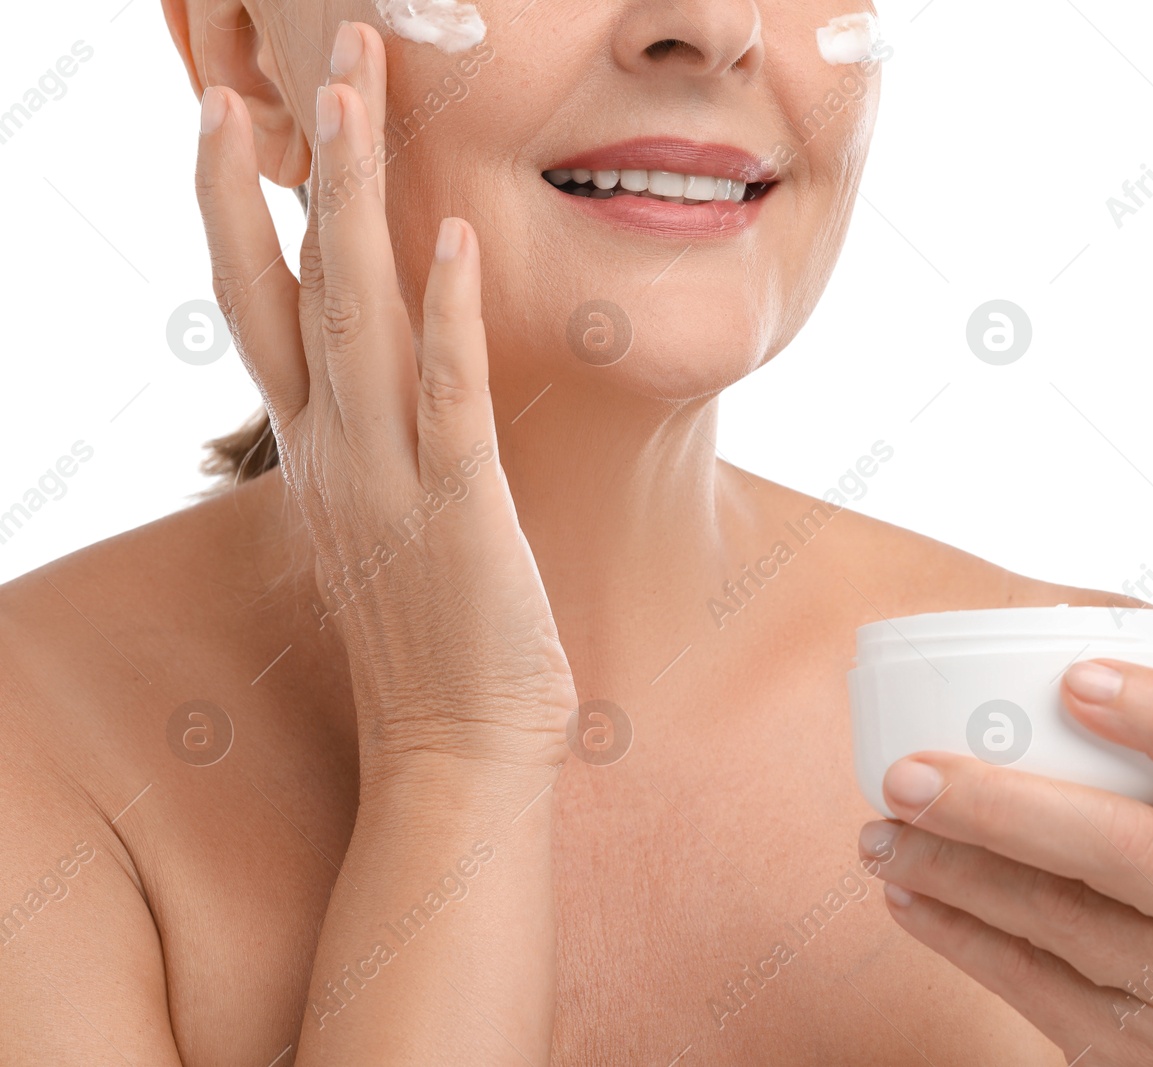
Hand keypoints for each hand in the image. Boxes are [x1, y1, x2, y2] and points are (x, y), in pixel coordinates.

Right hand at [195, 22, 573, 773]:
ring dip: (352, 202)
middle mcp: (335, 449)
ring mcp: (388, 476)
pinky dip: (444, 317)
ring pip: (356, 315)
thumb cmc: (429, 637)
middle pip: (294, 282)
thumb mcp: (380, 522)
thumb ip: (371, 447)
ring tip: (349, 95)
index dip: (239, 207)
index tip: (226, 119)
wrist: (453, 751)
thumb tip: (377, 394)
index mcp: (317, 448)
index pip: (261, 306)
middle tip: (304, 58)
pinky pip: (446, 398)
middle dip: (294, 164)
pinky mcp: (456, 511)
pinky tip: (449, 239)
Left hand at [859, 659, 1152, 1065]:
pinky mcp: (1134, 1055)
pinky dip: (952, 934)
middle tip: (905, 774)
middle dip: (999, 805)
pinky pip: (1027, 984)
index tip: (1071, 677)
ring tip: (878, 832)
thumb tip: (1072, 620)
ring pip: (1057, 918)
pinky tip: (902, 893)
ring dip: (949, 868)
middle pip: (1123, 847)